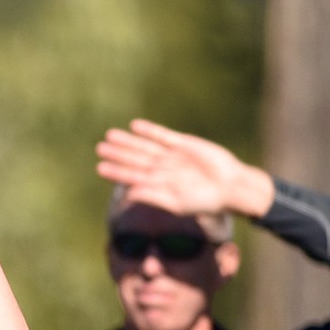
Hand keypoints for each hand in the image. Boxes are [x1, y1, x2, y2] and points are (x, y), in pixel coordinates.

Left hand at [95, 120, 273, 219]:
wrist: (230, 187)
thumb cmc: (205, 202)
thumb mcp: (176, 203)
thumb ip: (152, 196)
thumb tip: (127, 195)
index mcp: (158, 186)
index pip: (132, 177)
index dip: (116, 172)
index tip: (100, 168)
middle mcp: (162, 170)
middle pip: (135, 159)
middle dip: (118, 153)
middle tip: (99, 147)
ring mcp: (172, 156)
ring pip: (145, 146)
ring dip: (129, 141)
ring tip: (110, 135)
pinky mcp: (184, 144)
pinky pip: (163, 136)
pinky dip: (150, 131)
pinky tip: (135, 126)